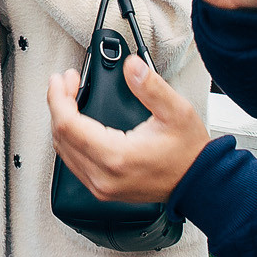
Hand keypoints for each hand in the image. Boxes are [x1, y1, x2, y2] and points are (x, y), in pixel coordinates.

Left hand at [47, 56, 212, 204]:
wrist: (199, 183)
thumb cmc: (189, 152)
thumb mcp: (176, 111)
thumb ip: (150, 86)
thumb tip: (132, 66)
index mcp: (117, 156)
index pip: (68, 125)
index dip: (58, 98)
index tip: (60, 80)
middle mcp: (103, 176)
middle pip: (60, 136)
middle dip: (58, 104)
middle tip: (66, 83)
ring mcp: (101, 187)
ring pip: (63, 151)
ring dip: (61, 121)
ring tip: (68, 97)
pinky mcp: (103, 190)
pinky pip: (73, 162)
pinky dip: (69, 139)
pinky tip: (75, 122)